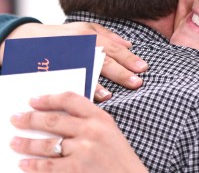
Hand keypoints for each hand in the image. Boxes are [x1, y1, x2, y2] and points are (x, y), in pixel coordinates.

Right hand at [0, 22, 146, 100]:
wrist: (27, 39)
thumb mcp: (85, 29)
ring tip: (110, 96)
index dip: (129, 59)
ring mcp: (65, 57)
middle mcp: (79, 45)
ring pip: (84, 71)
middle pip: (103, 60)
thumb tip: (130, 45)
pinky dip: (75, 89)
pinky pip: (66, 80)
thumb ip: (108, 36)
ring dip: (97, 85)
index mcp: (90, 35)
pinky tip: (83, 98)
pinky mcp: (52, 68)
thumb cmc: (62, 35)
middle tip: (137, 82)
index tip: (143, 68)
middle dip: (121, 73)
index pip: (114, 48)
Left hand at [10, 92, 147, 172]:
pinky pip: (47, 166)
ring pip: (47, 144)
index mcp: (101, 117)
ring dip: (26, 143)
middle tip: (16, 118)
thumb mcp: (110, 131)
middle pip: (53, 120)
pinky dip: (33, 164)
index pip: (70, 100)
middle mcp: (91, 131)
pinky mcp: (76, 170)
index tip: (33, 100)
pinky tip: (24, 163)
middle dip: (30, 119)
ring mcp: (83, 151)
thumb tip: (56, 116)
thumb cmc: (118, 157)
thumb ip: (89, 121)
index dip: (49, 99)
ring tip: (14, 141)